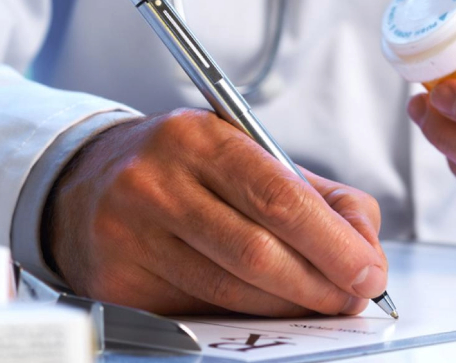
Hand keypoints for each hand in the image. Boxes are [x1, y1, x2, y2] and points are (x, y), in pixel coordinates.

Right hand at [47, 109, 388, 315]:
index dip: (332, 242)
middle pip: (256, 252)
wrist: (86, 181)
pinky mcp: (118, 282)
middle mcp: (158, 183)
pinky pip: (197, 313)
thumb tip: (364, 242)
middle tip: (353, 296)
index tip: (369, 269)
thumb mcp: (244, 154)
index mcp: (199, 138)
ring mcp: (131, 236)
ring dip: (288, 307)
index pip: (278, 197)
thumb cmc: (181, 167)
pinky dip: (244, 319)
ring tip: (320, 304)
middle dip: (320, 283)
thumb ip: (314, 193)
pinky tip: (267, 310)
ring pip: (229, 292)